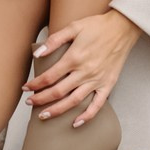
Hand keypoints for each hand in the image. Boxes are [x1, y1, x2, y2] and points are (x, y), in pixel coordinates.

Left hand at [25, 11, 140, 123]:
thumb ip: (55, 40)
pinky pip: (97, 105)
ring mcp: (97, 80)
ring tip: (44, 116)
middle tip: (30, 103)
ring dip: (57, 110)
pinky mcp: (108, 85)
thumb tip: (37, 53)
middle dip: (41, 99)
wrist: (122, 28)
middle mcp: (84, 72)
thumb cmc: (97, 26)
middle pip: (58, 91)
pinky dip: (86, 116)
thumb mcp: (74, 27)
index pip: (49, 76)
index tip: (26, 88)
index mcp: (74, 57)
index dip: (35, 84)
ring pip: (73, 101)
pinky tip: (75, 123)